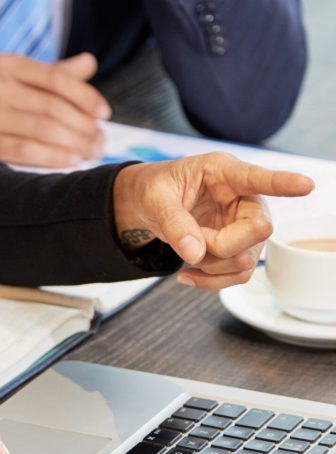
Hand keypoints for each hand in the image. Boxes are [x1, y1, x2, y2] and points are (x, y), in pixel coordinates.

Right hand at [0, 52, 110, 167]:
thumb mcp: (13, 78)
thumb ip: (51, 73)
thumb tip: (89, 63)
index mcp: (5, 64)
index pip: (57, 79)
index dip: (86, 97)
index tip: (104, 114)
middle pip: (53, 107)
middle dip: (84, 127)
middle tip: (101, 141)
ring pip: (43, 130)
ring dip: (74, 144)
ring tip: (91, 152)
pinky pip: (26, 151)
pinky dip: (53, 157)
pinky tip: (71, 162)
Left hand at [112, 152, 314, 289]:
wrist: (148, 205)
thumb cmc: (155, 189)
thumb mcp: (155, 199)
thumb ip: (174, 222)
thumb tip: (195, 255)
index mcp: (224, 172)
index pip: (258, 178)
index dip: (283, 183)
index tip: (305, 184)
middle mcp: (243, 199)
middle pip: (259, 229)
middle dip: (222, 246)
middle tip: (192, 241)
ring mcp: (243, 226)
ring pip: (247, 259)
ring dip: (212, 266)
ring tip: (186, 251)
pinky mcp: (237, 248)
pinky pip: (237, 275)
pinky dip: (210, 281)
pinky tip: (187, 275)